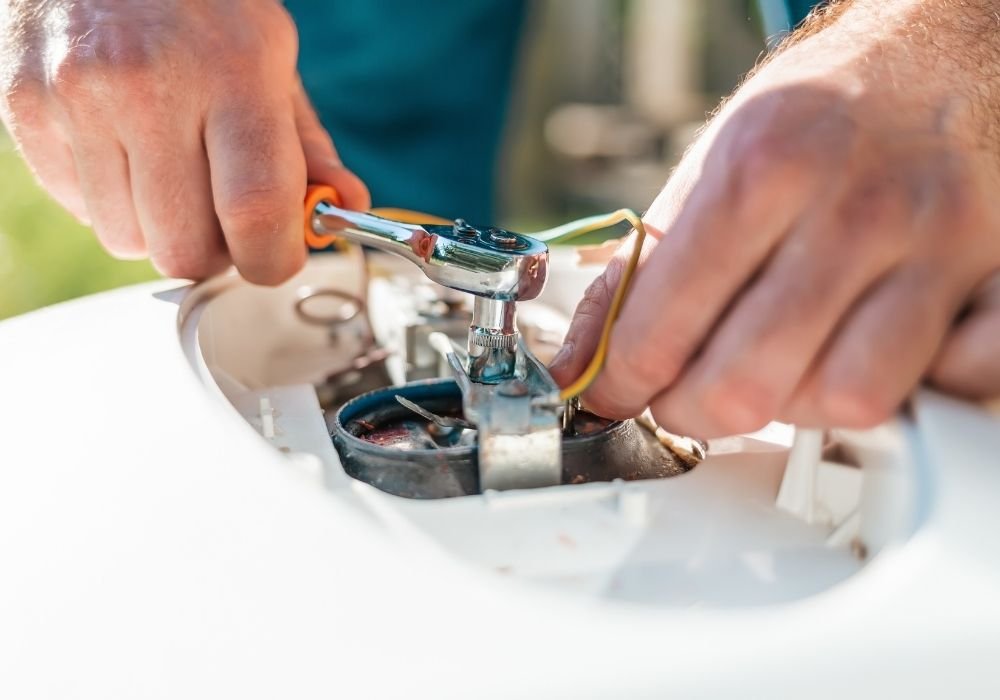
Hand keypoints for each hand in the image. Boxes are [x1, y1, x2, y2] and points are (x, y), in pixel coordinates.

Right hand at [0, 0, 368, 283]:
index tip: (278, 258)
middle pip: (184, 249)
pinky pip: (78, 208)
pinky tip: (122, 144)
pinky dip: (109, 198)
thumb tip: (342, 207)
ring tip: (168, 164)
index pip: (254, 210)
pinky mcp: (25, 106)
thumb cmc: (201, 3)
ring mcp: (77, 97)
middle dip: (213, 251)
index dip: (273, 259)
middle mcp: (148, 86)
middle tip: (221, 213)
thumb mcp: (270, 54)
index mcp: (231, 71)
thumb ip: (306, 143)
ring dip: (157, 226)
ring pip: (126, 240)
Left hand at [550, 0, 999, 437]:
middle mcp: (853, 210)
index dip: (622, 383)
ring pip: (848, 399)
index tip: (617, 392)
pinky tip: (874, 357)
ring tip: (782, 372)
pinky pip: (959, 385)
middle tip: (689, 394)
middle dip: (694, 411)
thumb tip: (579, 360)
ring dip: (798, 410)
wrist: (942, 49)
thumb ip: (640, 269)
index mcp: (762, 173)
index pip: (661, 330)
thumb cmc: (820, 113)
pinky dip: (912, 394)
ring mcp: (939, 246)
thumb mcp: (711, 164)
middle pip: (747, 385)